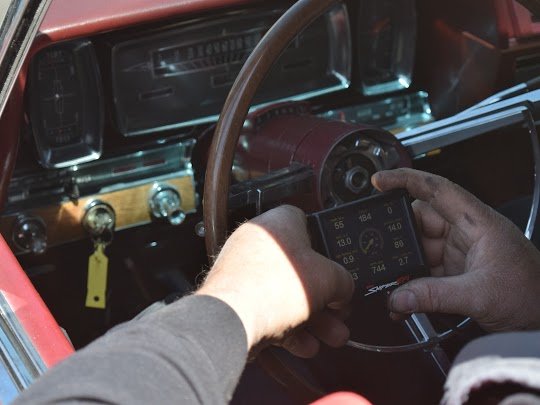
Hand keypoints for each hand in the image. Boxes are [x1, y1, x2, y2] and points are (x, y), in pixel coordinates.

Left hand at [197, 205, 354, 356]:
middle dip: (324, 296)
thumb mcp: (329, 279)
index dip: (326, 246)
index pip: (307, 224)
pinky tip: (306, 344)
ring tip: (330, 335)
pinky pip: (269, 311)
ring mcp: (244, 271)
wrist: (234, 320)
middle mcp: (257, 242)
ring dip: (312, 318)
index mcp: (278, 223)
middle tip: (338, 310)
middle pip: (299, 268)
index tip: (337, 266)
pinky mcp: (236, 298)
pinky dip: (289, 328)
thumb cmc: (274, 287)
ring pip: (286, 293)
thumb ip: (343, 281)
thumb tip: (343, 288)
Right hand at [372, 168, 539, 331]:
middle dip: (398, 238)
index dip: (406, 180)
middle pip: (421, 221)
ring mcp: (459, 252)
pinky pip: (424, 271)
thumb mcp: (480, 295)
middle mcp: (466, 232)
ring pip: (419, 249)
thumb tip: (399, 296)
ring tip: (393, 284)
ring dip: (404, 266)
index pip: (437, 190)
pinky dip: (411, 284)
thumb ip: (434, 295)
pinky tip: (403, 298)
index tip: (380, 181)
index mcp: (477, 222)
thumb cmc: (533, 296)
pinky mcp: (455, 272)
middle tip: (380, 253)